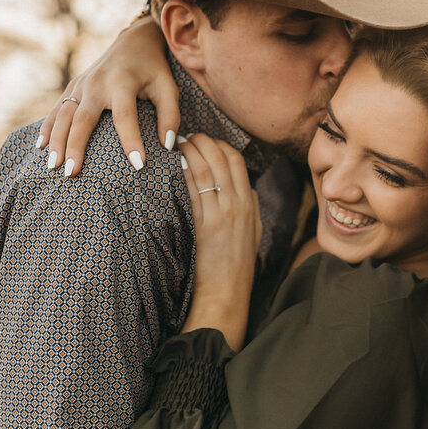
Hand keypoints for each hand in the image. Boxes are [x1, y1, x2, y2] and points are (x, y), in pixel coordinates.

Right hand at [37, 15, 180, 175]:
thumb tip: (167, 146)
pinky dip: (47, 127)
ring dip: (56, 141)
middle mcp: (97, 83)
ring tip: (53, 167)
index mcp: (123, 82)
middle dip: (76, 146)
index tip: (139, 165)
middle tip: (72, 173)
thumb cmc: (154, 70)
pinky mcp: (73, 86)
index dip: (132, 140)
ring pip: (63, 115)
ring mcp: (81, 84)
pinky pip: (56, 109)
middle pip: (83, 118)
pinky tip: (41, 147)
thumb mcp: (168, 87)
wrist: (134, 42)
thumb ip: (170, 115)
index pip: (126, 116)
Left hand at [180, 135, 262, 350]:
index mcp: (248, 203)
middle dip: (202, 141)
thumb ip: (251, 206)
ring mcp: (219, 214)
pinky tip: (173, 165)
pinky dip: (183, 173)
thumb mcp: (254, 231)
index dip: (220, 145)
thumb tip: (246, 187)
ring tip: (177, 145)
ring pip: (204, 170)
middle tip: (187, 137)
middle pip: (220, 158)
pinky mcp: (202, 225)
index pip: (236, 160)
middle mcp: (237, 204)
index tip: (207, 142)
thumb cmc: (238, 264)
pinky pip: (191, 190)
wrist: (226, 291)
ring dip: (190, 152)